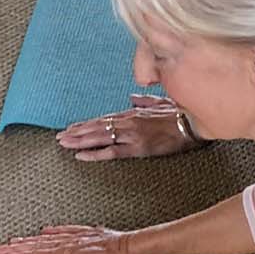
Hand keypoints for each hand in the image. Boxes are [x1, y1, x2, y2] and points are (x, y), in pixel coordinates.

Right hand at [0, 224, 138, 253]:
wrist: (131, 248)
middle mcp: (67, 244)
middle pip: (37, 247)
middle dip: (17, 249)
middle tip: (0, 249)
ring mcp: (77, 238)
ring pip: (47, 238)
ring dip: (30, 240)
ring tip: (15, 240)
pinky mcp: (87, 234)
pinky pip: (65, 230)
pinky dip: (53, 231)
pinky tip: (46, 229)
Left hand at [57, 94, 200, 162]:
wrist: (194, 124)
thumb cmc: (182, 114)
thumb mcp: (162, 103)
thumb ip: (145, 101)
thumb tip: (132, 98)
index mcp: (133, 113)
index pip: (104, 119)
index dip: (86, 124)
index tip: (72, 128)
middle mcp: (129, 122)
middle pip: (97, 128)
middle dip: (77, 133)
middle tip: (60, 137)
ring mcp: (132, 135)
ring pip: (99, 138)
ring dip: (79, 141)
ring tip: (64, 144)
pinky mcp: (138, 148)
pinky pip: (112, 152)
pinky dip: (95, 153)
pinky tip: (81, 155)